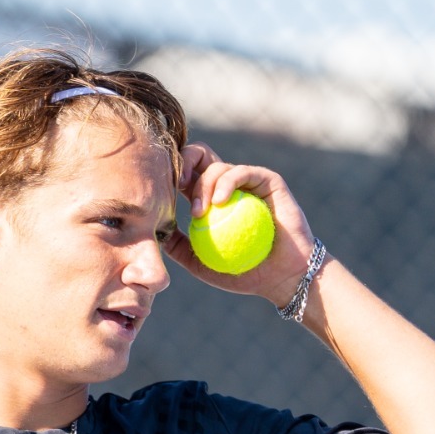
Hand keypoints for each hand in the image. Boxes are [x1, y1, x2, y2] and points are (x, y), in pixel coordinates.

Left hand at [168, 144, 318, 308]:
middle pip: (199, 156)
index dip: (171, 175)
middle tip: (175, 186)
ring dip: (202, 185)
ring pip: (216, 166)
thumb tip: (152, 231)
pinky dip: (227, 183)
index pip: (186, 173)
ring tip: (200, 212)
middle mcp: (228, 185)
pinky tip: (218, 202)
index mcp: (210, 198)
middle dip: (182, 163)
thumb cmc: (242, 273)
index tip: (161, 193)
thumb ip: (177, 246)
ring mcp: (248, 180)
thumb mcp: (201, 263)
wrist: (282, 277)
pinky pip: (242, 172)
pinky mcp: (268, 180)